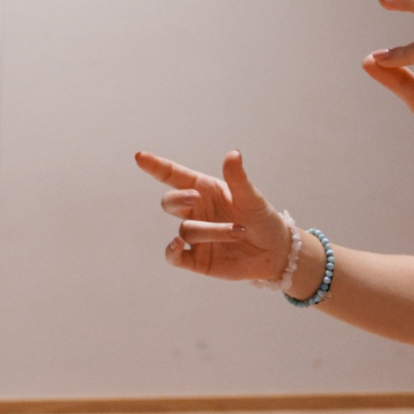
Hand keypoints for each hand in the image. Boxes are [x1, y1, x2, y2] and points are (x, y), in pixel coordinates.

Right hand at [136, 149, 294, 282]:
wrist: (274, 252)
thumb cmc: (262, 219)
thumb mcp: (252, 197)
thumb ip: (238, 178)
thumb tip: (233, 153)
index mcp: (205, 190)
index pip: (175, 176)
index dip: (156, 166)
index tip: (140, 157)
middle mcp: (195, 212)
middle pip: (170, 202)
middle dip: (178, 199)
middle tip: (196, 197)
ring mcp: (194, 236)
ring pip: (186, 230)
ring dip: (212, 230)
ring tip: (239, 232)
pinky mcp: (196, 259)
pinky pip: (174, 256)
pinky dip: (172, 251)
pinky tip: (177, 245)